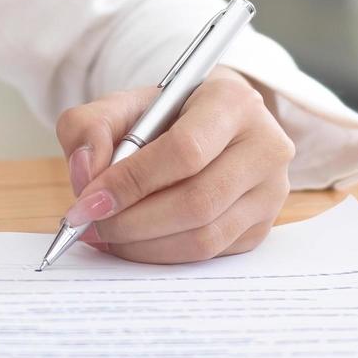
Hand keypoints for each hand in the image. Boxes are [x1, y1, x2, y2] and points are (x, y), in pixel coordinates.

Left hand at [54, 66, 295, 262]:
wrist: (210, 126)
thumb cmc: (165, 116)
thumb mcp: (122, 105)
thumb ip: (89, 127)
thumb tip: (86, 173)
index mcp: (232, 102)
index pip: (185, 151)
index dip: (132, 182)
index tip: (88, 201)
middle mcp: (265, 146)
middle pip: (197, 202)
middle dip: (133, 222)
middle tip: (91, 226)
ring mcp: (270, 191)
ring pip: (205, 237)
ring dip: (145, 246)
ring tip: (106, 236)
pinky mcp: (262, 226)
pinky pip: (210, 255)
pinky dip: (163, 255)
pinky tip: (134, 242)